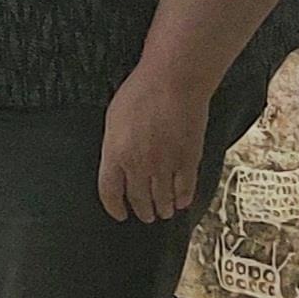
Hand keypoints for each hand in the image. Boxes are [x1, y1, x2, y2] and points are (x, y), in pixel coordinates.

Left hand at [98, 63, 213, 224]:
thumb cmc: (140, 93)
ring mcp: (165, 164)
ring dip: (163, 208)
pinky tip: (182, 202)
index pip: (110, 192)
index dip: (115, 208)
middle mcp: (138, 165)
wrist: (173, 81)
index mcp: (115, 154)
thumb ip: (114, 146)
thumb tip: (117, 163)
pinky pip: (186, 188)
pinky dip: (183, 198)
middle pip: (138, 199)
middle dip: (142, 211)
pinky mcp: (188, 159)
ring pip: (163, 198)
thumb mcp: (113, 119)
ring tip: (164, 212)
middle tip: (146, 216)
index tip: (120, 214)